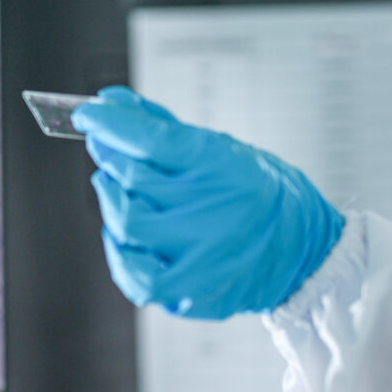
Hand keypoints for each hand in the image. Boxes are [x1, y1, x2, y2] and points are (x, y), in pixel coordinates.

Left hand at [71, 86, 342, 317]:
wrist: (302, 249)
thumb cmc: (257, 193)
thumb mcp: (219, 147)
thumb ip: (159, 126)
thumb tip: (109, 100)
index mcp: (224, 167)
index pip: (153, 139)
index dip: (111, 123)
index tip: (89, 115)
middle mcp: (215, 211)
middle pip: (134, 179)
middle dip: (110, 158)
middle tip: (108, 150)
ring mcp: (205, 256)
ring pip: (128, 224)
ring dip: (112, 201)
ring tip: (117, 191)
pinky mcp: (195, 291)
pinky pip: (137, 277)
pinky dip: (119, 254)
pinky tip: (124, 238)